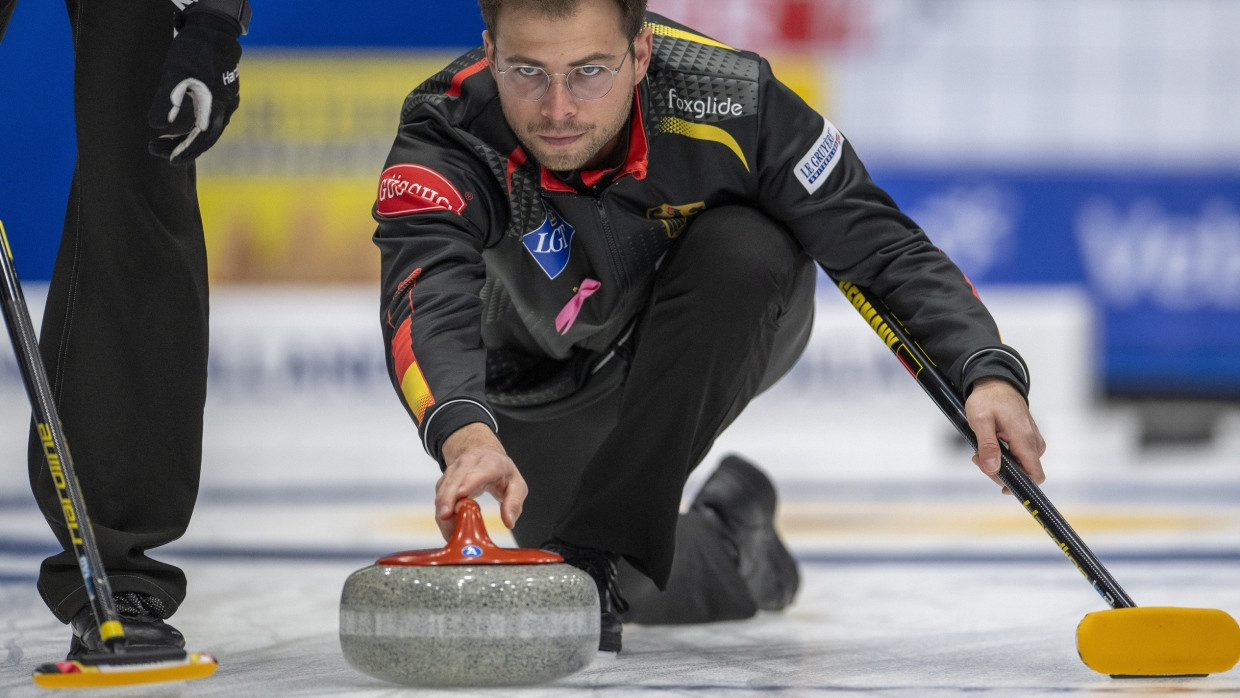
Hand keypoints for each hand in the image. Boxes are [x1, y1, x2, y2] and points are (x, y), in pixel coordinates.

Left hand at [148, 10, 242, 164]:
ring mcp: (227, 102)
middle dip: (181, 147)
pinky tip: (179, 124)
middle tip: (154, 149)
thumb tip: (156, 126)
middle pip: (205, 138)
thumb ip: (165, 100)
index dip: (186, 152)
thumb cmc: (193, 50)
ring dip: (186, 138)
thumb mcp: (174, 74)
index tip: (168, 161)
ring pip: (208, 129)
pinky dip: (194, 127)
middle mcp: (225, 109)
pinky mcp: (224, 95)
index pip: (202, 139)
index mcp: (215, 107)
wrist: (214, 30)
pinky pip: (210, 119)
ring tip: (162, 140)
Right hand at [434, 423, 527, 539]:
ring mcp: (454, 471)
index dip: (469, 482)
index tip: (461, 494)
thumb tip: (509, 522)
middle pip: (454, 480)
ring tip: (449, 531)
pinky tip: (448, 527)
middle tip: (446, 516)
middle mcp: (468, 464)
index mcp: (489, 463)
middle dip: (448, 497)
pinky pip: (439, 496)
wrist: (483, 454)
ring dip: (443, 509)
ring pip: (443, 489)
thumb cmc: (502, 472)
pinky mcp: (445, 481)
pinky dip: (442, 512)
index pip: (478, 471)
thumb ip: (514, 503)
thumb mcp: (517, 485)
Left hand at [964, 377, 1045, 492]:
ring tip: (980, 450)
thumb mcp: (980, 421)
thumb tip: (993, 469)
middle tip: (977, 458)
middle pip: (1024, 473)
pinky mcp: (1027, 439)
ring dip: (999, 464)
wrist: (995, 382)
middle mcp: (1034, 442)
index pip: (1035, 475)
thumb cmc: (987, 399)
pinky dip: (1003, 456)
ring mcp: (1032, 440)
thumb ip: (987, 446)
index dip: (1022, 486)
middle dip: (999, 472)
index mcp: (1025, 439)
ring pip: (1020, 466)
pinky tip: (989, 446)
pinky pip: (1019, 456)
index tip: (1002, 487)